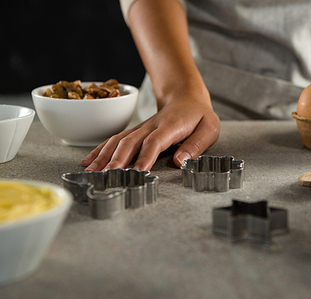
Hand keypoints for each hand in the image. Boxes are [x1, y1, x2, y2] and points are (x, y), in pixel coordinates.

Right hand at [81, 93, 219, 170]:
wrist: (187, 97)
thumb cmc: (199, 116)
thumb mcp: (209, 128)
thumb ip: (196, 145)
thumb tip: (181, 162)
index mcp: (170, 126)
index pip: (155, 142)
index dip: (146, 156)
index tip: (138, 171)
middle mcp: (151, 126)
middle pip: (130, 142)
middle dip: (117, 159)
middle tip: (107, 176)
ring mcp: (141, 128)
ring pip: (118, 141)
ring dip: (103, 156)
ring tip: (91, 172)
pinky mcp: (135, 132)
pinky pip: (115, 140)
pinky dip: (100, 150)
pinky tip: (88, 162)